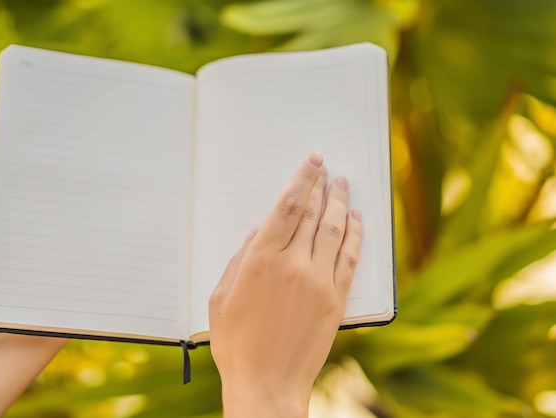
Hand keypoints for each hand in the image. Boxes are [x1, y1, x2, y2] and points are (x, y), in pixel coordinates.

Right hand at [209, 153, 362, 417]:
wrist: (267, 384)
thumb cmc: (237, 344)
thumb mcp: (221, 298)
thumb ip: (238, 261)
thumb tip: (255, 233)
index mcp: (261, 261)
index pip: (287, 207)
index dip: (302, 180)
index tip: (312, 163)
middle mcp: (293, 265)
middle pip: (312, 214)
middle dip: (321, 186)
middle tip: (328, 170)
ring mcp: (318, 282)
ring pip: (334, 231)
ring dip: (340, 204)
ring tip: (344, 185)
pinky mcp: (335, 300)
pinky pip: (349, 259)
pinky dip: (355, 236)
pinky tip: (357, 220)